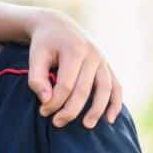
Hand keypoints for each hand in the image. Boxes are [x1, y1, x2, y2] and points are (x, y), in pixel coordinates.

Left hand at [26, 10, 123, 128]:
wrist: (58, 26)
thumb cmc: (44, 44)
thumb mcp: (35, 57)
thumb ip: (37, 78)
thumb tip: (46, 100)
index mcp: (74, 50)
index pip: (66, 85)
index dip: (54, 102)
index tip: (42, 112)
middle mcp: (93, 55)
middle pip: (85, 90)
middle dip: (70, 110)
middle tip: (57, 123)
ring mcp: (103, 60)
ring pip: (105, 90)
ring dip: (97, 110)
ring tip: (86, 126)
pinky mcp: (107, 66)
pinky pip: (116, 87)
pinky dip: (116, 104)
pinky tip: (110, 120)